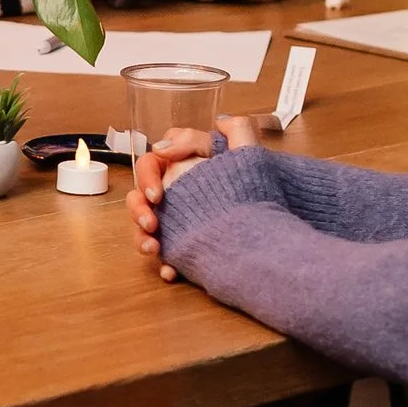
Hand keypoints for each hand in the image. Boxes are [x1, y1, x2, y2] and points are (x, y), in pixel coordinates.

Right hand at [129, 114, 259, 279]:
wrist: (269, 227)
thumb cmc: (254, 189)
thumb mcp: (242, 154)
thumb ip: (211, 136)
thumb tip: (165, 143)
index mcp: (181, 168)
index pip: (150, 166)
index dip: (147, 178)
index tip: (158, 194)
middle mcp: (173, 195)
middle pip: (138, 199)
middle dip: (139, 211)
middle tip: (152, 223)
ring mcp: (175, 222)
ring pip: (144, 229)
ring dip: (142, 239)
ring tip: (154, 249)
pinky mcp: (183, 246)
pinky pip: (165, 256)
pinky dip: (165, 264)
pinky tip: (171, 270)